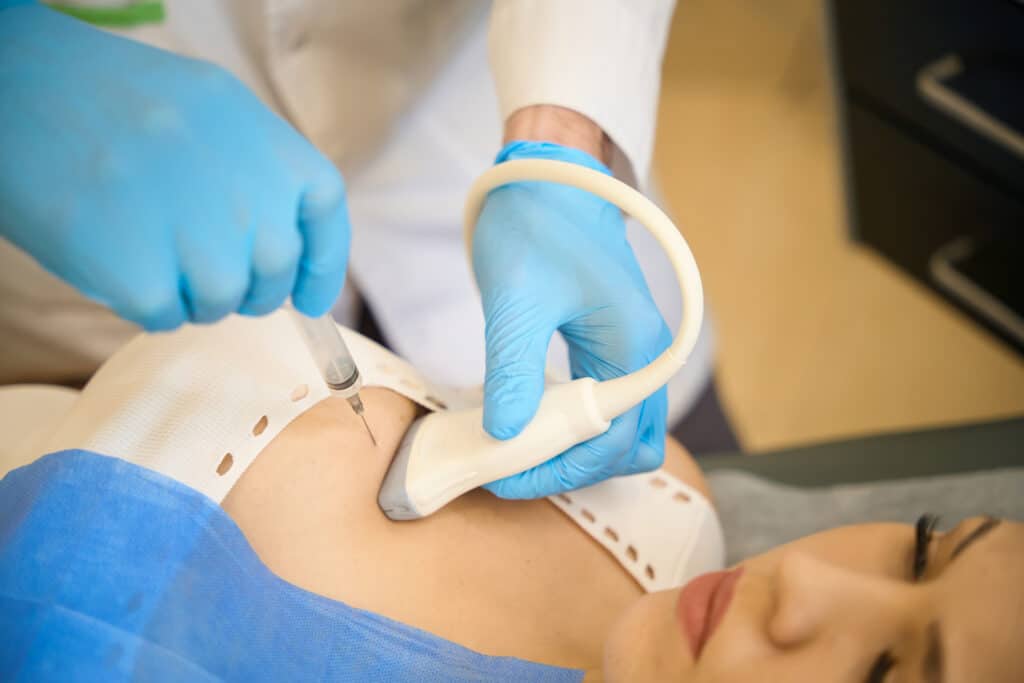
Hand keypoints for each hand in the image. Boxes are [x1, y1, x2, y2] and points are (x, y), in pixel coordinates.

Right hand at [0, 4, 348, 328]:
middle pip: (275, 270)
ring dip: (192, 293)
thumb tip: (289, 254)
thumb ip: (259, 174)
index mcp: (267, 140)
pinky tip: (115, 255)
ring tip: (146, 245)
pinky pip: (167, 316)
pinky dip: (144, 301)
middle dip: (248, 286)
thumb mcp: (210, 111)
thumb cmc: (110, 104)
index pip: (325, 214)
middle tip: (203, 265)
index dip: (323, 266)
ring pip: (224, 301)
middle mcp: (247, 190)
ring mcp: (198, 235)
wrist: (16, 86)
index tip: (310, 297)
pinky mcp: (143, 274)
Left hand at [474, 140, 671, 498]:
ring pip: (625, 433)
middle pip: (628, 447)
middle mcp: (647, 356)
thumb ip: (514, 370)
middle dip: (572, 467)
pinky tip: (532, 420)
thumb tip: (505, 434)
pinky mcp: (617, 346)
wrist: (553, 177)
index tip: (502, 476)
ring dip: (578, 451)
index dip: (555, 469)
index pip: (607, 441)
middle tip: (511, 467)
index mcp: (635, 347)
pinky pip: (609, 408)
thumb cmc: (538, 224)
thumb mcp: (516, 300)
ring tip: (521, 450)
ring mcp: (636, 352)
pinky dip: (577, 427)